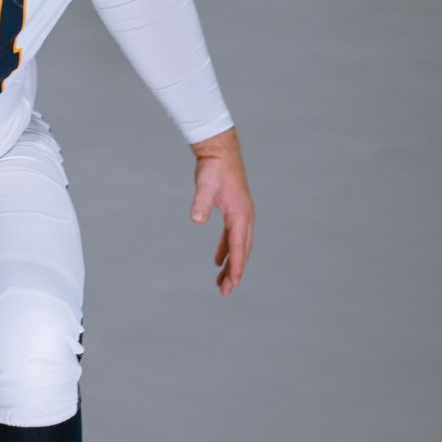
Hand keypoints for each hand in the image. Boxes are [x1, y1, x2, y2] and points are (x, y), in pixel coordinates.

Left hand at [189, 126, 253, 295]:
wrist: (220, 150)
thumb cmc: (213, 168)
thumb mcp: (205, 185)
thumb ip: (200, 202)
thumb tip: (195, 219)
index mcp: (240, 214)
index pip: (240, 246)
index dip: (237, 266)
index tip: (233, 284)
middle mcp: (245, 217)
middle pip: (242, 250)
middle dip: (235, 271)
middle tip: (225, 291)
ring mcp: (241, 215)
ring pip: (239, 245)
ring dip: (232, 263)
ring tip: (221, 283)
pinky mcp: (234, 212)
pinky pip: (232, 236)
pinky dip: (227, 249)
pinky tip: (219, 260)